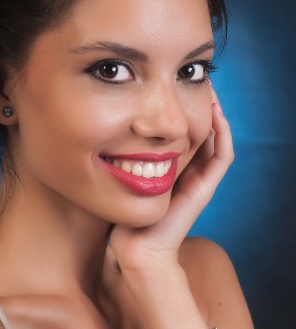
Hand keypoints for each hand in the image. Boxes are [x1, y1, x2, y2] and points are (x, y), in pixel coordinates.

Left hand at [109, 100, 233, 273]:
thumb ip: (122, 157)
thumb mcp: (122, 177)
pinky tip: (215, 112)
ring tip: (210, 89)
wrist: (136, 248)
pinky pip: (222, 156)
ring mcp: (201, 181)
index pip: (188, 133)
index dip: (186, 109)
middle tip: (196, 80)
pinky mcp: (205, 189)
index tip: (176, 86)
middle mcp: (191, 173)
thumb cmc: (124, 215)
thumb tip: (105, 130)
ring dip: (216, 114)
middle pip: (205, 132)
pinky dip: (222, 133)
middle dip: (201, 106)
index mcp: (174, 170)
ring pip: (218, 140)